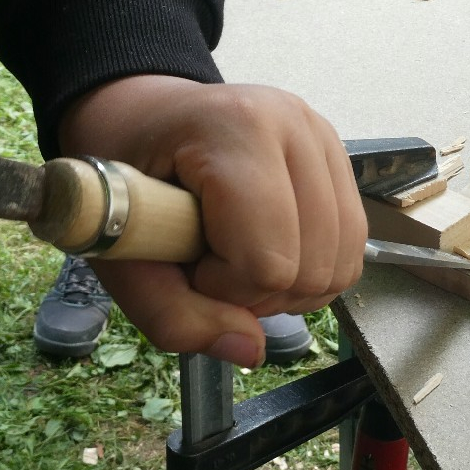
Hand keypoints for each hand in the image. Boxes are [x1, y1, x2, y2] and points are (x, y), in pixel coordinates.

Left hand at [57, 75, 365, 365]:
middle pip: (314, 267)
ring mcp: (324, 137)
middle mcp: (295, 123)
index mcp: (234, 129)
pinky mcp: (339, 157)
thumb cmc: (124, 176)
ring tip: (238, 258)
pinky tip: (268, 251)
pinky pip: (351, 247)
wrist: (140, 119)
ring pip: (342, 263)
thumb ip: (172, 313)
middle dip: (259, 291)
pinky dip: (311, 270)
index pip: (267, 258)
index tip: (185, 263)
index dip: (225, 287)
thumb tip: (250, 351)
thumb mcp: (119, 251)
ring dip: (290, 286)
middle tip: (209, 265)